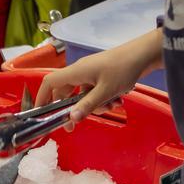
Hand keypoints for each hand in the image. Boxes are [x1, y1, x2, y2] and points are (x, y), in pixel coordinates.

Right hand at [36, 29, 163, 125]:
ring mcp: (90, 73)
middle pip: (65, 92)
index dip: (42, 98)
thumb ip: (87, 105)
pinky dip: (102, 98)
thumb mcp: (105, 91)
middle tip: (73, 127)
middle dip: (71, 109)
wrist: (142, 55)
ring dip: (94, 104)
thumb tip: (71, 119)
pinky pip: (94, 91)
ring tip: (112, 106)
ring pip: (83, 94)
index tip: (40, 114)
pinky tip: (118, 101)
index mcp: (76, 72)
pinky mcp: (101, 75)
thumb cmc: (122, 69)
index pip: (50, 83)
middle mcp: (80, 71)